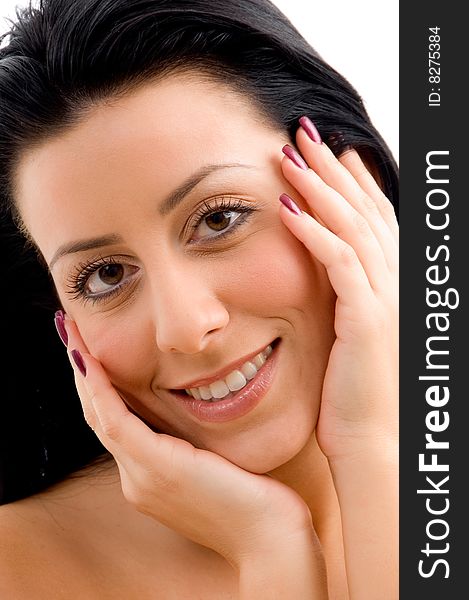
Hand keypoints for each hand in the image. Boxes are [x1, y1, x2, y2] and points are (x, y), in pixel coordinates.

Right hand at [62, 318, 321, 573]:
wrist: (269, 540)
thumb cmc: (254, 502)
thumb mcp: (218, 466)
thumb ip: (195, 445)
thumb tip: (195, 411)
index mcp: (149, 478)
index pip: (115, 425)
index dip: (100, 388)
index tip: (92, 353)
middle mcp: (137, 479)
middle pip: (99, 417)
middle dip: (84, 374)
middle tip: (73, 334)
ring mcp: (142, 477)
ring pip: (100, 416)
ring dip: (84, 374)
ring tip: (74, 337)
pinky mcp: (157, 468)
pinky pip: (116, 420)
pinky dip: (100, 388)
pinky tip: (90, 360)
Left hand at [279, 120, 397, 459]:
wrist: (373, 443)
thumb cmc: (355, 394)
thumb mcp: (351, 335)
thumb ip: (343, 299)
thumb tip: (324, 275)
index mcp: (390, 285)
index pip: (370, 218)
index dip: (348, 181)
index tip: (322, 152)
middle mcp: (395, 283)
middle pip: (363, 209)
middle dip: (331, 168)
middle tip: (302, 132)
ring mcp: (385, 299)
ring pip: (352, 227)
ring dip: (319, 188)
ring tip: (288, 155)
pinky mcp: (367, 319)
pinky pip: (340, 264)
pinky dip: (315, 233)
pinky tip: (288, 209)